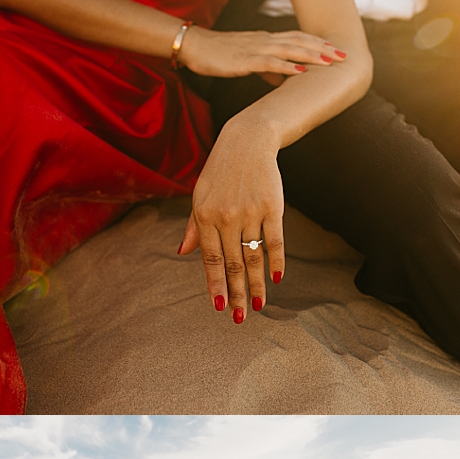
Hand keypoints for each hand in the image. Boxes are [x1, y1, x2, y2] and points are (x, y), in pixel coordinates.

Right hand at [177, 26, 345, 79]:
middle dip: (323, 48)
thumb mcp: (246, 61)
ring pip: (290, 49)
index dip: (318, 43)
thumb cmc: (218, 54)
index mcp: (265, 40)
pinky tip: (300, 71)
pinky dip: (287, 66)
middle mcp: (265, 40)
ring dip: (311, 55)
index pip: (297, 38)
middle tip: (343, 55)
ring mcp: (256, 49)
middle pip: (300, 41)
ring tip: (329, 61)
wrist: (195, 46)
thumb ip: (266, 68)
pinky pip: (270, 62)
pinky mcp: (245, 60)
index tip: (336, 49)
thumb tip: (283, 78)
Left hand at [178, 116, 284, 319]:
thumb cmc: (219, 173)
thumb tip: (183, 252)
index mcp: (205, 216)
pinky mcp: (273, 206)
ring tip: (258, 305)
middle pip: (233, 263)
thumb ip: (193, 227)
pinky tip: (276, 278)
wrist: (247, 141)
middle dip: (236, 293)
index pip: (210, 259)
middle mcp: (226, 217)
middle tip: (238, 317)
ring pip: (253, 256)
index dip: (215, 284)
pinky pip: (275, 239)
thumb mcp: (199, 196)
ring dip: (256, 283)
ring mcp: (250, 211)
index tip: (218, 306)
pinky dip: (276, 259)